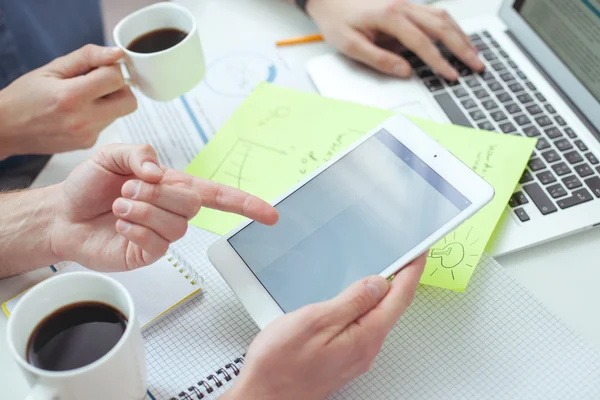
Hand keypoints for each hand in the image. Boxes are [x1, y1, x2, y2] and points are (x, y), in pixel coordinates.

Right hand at [0, 44, 136, 158]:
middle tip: (98, 83)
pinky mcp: (88, 144)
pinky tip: (78, 113)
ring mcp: (87, 135)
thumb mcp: (53, 68)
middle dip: (119, 88)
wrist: (7, 129)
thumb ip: (88, 57)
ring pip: (120, 113)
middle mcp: (83, 120)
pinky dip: (99, 115)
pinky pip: (107, 124)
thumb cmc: (25, 96)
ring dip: (109, 102)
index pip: (117, 79)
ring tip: (83, 98)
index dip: (111, 68)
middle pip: (130, 102)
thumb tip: (117, 53)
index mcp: (72, 97)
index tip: (99, 68)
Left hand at [50, 144, 278, 270]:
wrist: (61, 215)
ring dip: (143, 211)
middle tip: (128, 191)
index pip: (217, 195)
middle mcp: (173, 211)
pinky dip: (135, 230)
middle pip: (193, 205)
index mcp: (173, 186)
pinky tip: (121, 226)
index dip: (245, 204)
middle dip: (158, 194)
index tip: (270, 214)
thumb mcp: (111, 156)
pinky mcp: (147, 254)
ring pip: (175, 225)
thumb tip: (159, 171)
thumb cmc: (89, 185)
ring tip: (120, 207)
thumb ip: (139, 153)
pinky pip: (156, 244)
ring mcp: (162, 235)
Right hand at [221, 254, 425, 399]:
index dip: (412, 271)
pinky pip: (364, 328)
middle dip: (402, 281)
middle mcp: (365, 350)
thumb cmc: (280, 364)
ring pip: (378, 318)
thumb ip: (351, 301)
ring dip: (384, 295)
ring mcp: (355, 357)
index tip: (419, 253)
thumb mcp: (315, 321)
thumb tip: (378, 283)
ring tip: (385, 272)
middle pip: (392, 308)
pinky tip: (358, 301)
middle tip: (406, 257)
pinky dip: (367, 309)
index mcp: (364, 337)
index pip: (399, 298)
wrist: (263, 396)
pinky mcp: (342, 360)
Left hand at [307, 0, 484, 79]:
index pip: (422, 42)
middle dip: (462, 48)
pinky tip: (458, 39)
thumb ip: (379, 59)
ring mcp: (407, 4)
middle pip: (441, 26)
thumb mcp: (351, 45)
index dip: (439, 61)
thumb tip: (405, 71)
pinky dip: (451, 28)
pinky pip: (436, 14)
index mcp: (390, 16)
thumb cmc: (337, 21)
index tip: (452, 75)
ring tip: (474, 54)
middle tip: (477, 65)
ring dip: (461, 36)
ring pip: (443, 17)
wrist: (329, 0)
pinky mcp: (407, 6)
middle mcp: (403, 6)